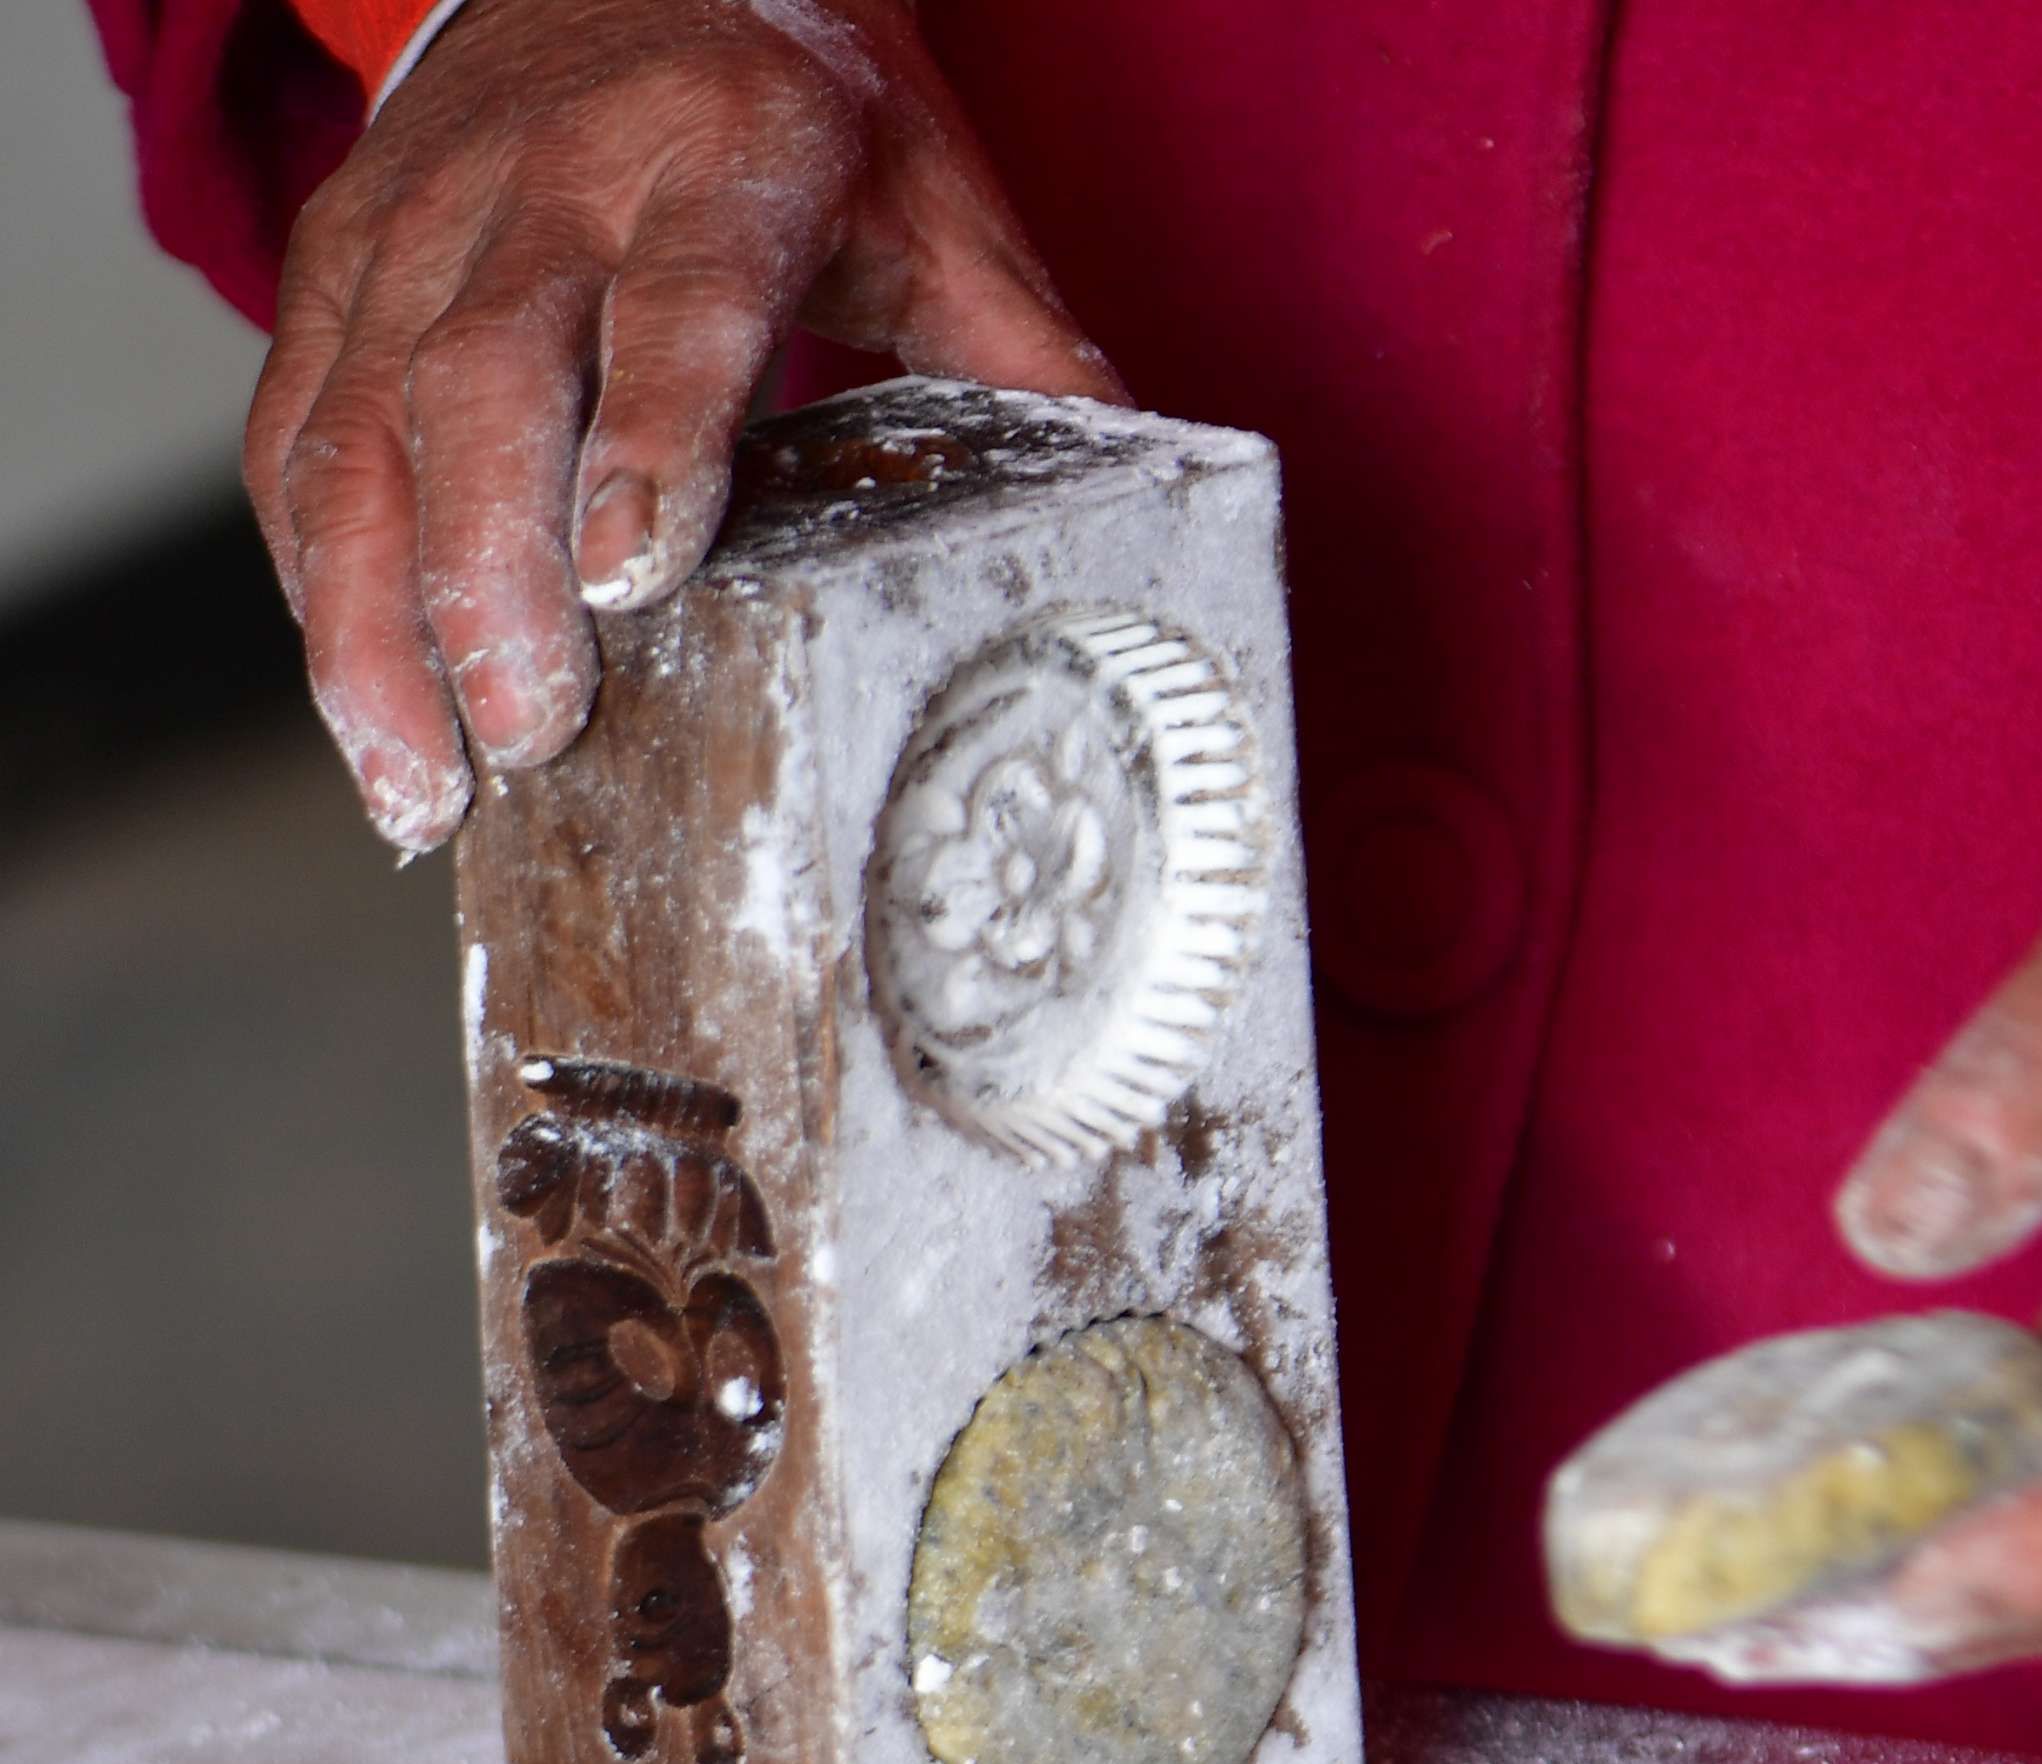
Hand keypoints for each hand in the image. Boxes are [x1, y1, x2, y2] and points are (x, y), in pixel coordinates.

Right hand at [245, 0, 1119, 854]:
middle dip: (491, 575)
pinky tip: (358, 700)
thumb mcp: (934, 202)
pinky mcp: (340, 255)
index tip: (629, 579)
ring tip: (417, 777)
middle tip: (529, 737)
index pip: (678, 309)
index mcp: (718, 158)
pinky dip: (313, 571)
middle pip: (487, 382)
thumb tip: (1145, 503)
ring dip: (374, 616)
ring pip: (363, 419)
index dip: (645, 440)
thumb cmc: (796, 110)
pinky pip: (298, 423)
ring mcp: (425, 216)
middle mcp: (551, 178)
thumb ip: (1024, 356)